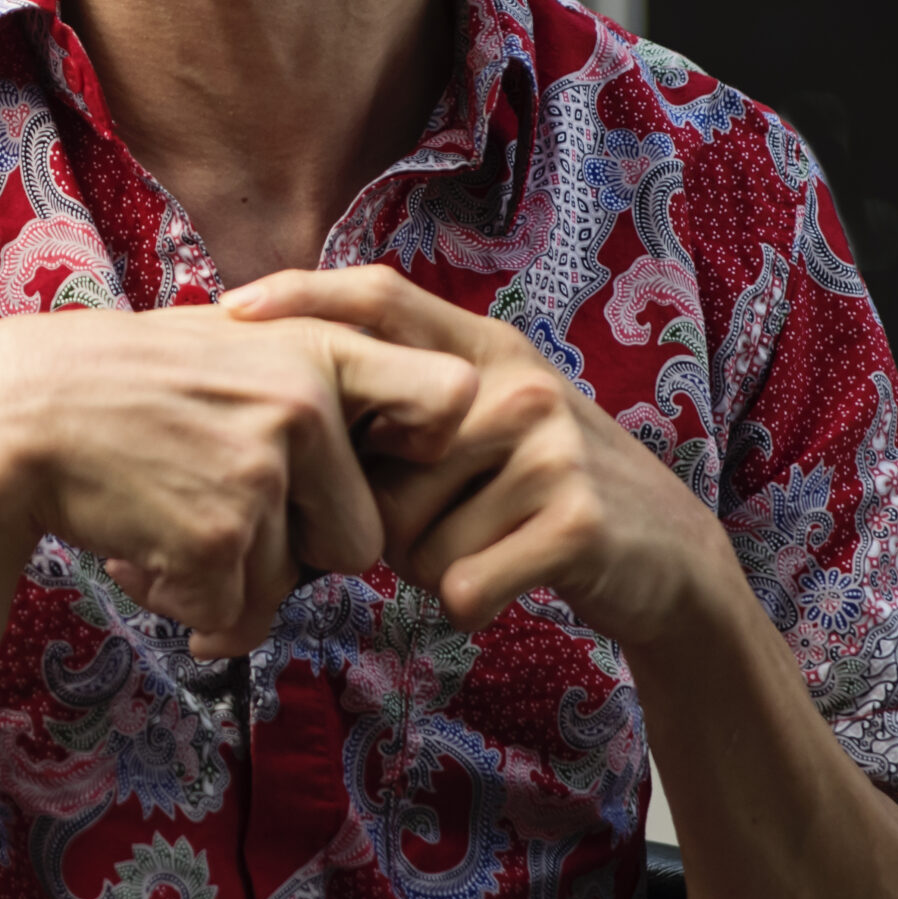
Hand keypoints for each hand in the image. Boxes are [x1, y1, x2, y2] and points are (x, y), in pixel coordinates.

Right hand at [0, 305, 476, 657]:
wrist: (15, 416)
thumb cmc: (122, 382)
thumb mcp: (229, 343)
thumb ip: (310, 379)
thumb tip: (398, 426)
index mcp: (317, 349)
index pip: (447, 400)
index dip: (425, 449)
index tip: (373, 467)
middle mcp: (305, 406)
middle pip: (361, 539)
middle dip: (297, 552)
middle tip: (221, 511)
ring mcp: (262, 473)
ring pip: (291, 588)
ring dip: (232, 581)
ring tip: (166, 519)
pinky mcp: (219, 539)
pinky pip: (236, 615)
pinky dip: (190, 605)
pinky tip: (142, 550)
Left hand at [221, 266, 733, 649]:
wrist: (667, 558)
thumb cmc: (538, 494)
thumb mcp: (483, 425)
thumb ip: (401, 412)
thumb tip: (283, 424)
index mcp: (484, 348)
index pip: (381, 296)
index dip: (302, 296)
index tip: (230, 309)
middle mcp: (513, 383)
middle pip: (373, 470)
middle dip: (382, 522)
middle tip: (445, 520)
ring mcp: (548, 446)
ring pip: (412, 540)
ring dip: (433, 566)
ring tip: (490, 540)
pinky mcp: (573, 518)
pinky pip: (461, 584)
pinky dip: (471, 602)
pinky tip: (512, 578)